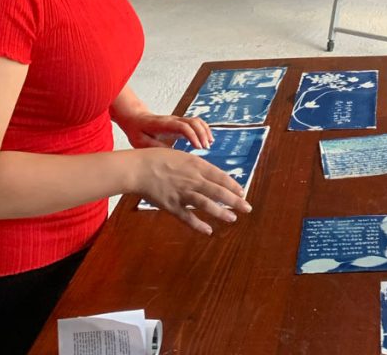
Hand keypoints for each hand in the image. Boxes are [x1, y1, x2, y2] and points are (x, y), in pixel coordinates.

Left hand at [118, 112, 213, 150]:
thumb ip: (155, 147)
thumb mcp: (141, 142)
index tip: (198, 147)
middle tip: (206, 147)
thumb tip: (171, 154)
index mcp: (164, 124)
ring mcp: (178, 120)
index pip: (183, 126)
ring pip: (196, 121)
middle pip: (193, 122)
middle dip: (202, 134)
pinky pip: (196, 123)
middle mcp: (174, 120)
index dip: (192, 135)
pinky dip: (203, 130)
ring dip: (205, 131)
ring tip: (209, 144)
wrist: (136, 119)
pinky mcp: (180, 123)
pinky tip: (206, 140)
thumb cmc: (138, 131)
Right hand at [135, 147, 251, 234]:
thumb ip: (197, 167)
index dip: (233, 186)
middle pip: (218, 191)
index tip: (242, 192)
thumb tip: (212, 176)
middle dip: (235, 200)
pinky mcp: (171, 205)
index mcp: (196, 165)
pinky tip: (208, 231)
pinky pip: (187, 217)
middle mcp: (192, 179)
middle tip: (247, 208)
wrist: (139, 168)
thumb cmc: (159, 159)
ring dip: (221, 213)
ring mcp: (182, 193)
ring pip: (206, 204)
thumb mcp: (183, 156)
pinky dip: (198, 225)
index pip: (220, 177)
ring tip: (233, 219)